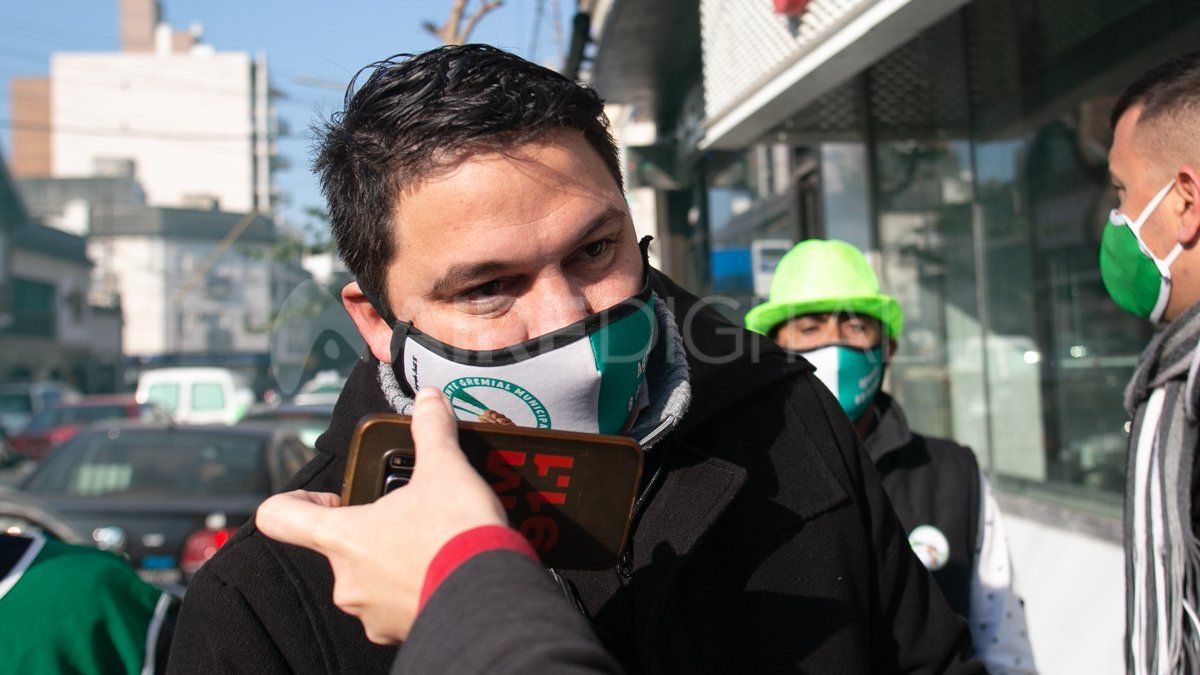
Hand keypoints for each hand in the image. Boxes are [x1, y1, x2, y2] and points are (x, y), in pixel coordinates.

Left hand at [256, 387, 506, 642]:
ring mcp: (372, 612)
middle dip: (374, 529)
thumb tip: (428, 400)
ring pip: (371, 578)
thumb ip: (431, 430)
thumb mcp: (447, 469)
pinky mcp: (401, 631)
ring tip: (435, 542)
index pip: (280, 517)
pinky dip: (417, 586)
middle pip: (341, 546)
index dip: (294, 501)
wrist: (493, 598)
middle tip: (411, 514)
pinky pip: (398, 604)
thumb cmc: (457, 536)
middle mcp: (347, 581)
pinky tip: (446, 569)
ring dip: (395, 560)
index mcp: (343, 538)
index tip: (328, 498)